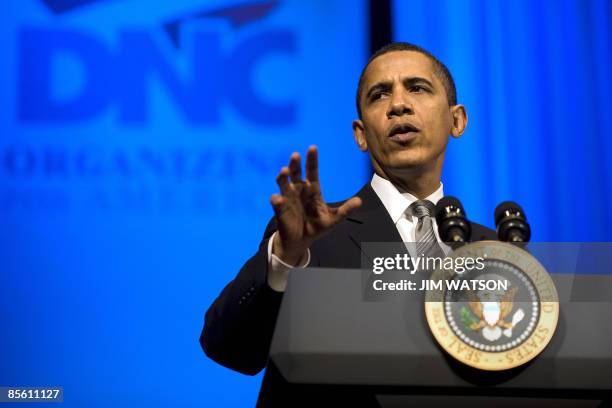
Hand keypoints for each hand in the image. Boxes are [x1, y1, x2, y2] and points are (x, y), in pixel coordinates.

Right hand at [270, 146, 361, 264]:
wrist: (302, 240)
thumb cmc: (317, 226)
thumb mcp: (333, 219)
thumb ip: (345, 210)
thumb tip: (359, 201)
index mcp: (313, 190)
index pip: (312, 171)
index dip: (312, 160)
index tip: (312, 148)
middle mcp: (299, 190)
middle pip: (296, 173)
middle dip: (295, 164)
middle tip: (296, 155)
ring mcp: (288, 198)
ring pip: (283, 183)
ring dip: (283, 177)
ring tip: (284, 171)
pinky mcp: (280, 209)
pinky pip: (276, 202)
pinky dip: (276, 200)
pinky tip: (278, 199)